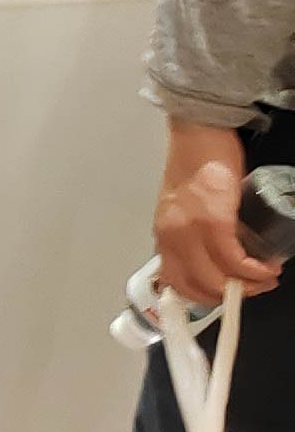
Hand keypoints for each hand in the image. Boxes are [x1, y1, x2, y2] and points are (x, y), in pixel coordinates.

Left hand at [157, 121, 281, 304]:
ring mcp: (190, 229)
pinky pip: (233, 258)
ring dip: (249, 284)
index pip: (178, 284)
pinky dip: (253, 269)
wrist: (196, 133)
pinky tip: (267, 266)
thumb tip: (215, 260)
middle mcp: (171, 237)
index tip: (231, 295)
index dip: (208, 297)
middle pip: (201, 286)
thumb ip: (192, 235)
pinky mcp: (213, 219)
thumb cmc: (194, 166)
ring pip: (218, 277)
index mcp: (164, 236)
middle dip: (234, 295)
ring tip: (267, 276)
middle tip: (258, 287)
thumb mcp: (184, 210)